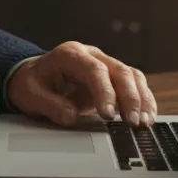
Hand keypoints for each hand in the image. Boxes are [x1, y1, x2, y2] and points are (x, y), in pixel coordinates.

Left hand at [7, 41, 156, 127]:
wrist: (34, 77)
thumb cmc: (32, 83)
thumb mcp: (30, 95)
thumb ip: (49, 105)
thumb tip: (71, 117)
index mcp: (70, 54)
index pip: (94, 70)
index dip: (105, 92)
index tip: (108, 115)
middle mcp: (92, 55)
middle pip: (120, 71)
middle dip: (130, 98)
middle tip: (133, 122)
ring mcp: (105, 64)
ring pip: (132, 76)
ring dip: (142, 100)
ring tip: (144, 123)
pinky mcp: (113, 78)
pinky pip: (134, 84)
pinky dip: (143, 100)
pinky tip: (147, 117)